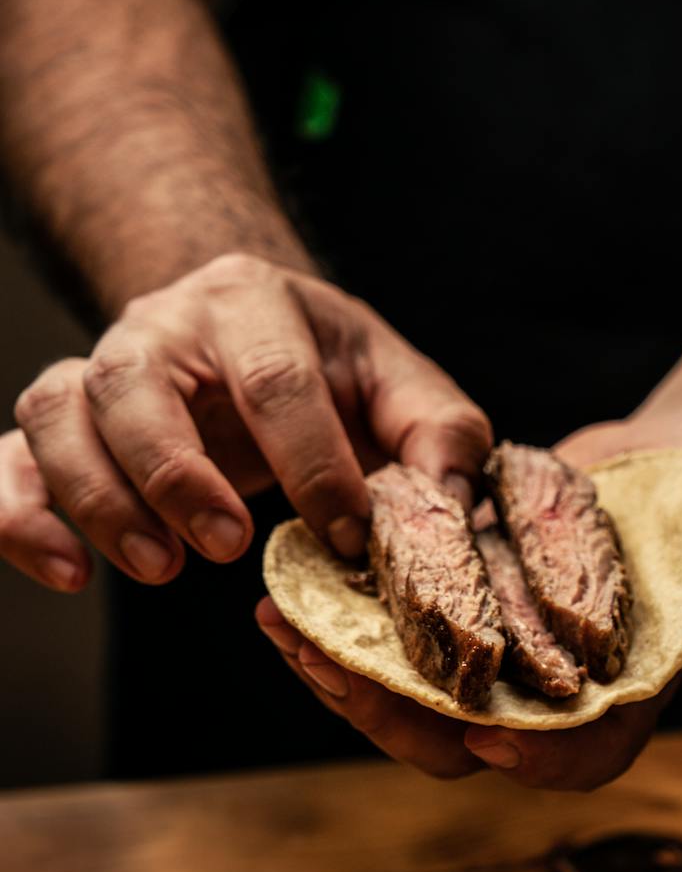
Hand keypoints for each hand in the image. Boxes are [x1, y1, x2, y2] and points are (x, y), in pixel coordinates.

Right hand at [0, 253, 490, 590]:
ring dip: (99, 498)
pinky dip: (19, 515)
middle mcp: (160, 325)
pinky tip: (66, 572)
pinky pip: (10, 460)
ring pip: (59, 414)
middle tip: (228, 546)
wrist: (257, 336)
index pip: (273, 376)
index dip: (311, 462)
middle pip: (135, 383)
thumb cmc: (335, 374)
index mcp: (252, 300)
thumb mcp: (403, 388)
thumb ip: (443, 438)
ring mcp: (100, 371)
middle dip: (177, 472)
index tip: (345, 536)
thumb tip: (448, 505)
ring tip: (159, 568)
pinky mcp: (66, 429)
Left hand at [255, 409, 681, 790]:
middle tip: (334, 675)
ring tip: (283, 628)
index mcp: (634, 686)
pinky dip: (343, 615)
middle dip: (398, 717)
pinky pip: (396, 628)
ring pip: (415, 694)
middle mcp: (559, 683)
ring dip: (347, 671)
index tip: (491, 740)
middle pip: (470, 739)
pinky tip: (292, 583)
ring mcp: (507, 647)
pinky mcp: (468, 598)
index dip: (539, 759)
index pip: (586, 751)